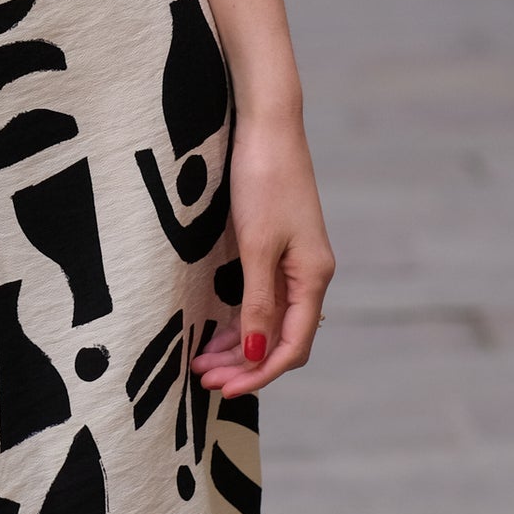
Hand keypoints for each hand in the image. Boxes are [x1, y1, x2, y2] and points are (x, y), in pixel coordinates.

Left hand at [196, 109, 334, 397]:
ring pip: (270, 320)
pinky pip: (262, 298)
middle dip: (244, 365)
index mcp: (312, 277)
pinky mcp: (276, 245)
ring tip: (201, 361)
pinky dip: (240, 318)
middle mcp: (308, 274)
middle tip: (203, 379)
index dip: (259, 374)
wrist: (266, 123)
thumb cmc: (263, 178)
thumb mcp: (256, 245)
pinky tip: (215, 329)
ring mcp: (294, 260)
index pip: (291, 346)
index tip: (224, 390)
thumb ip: (256, 302)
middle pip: (281, 338)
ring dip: (239, 345)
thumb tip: (254, 355)